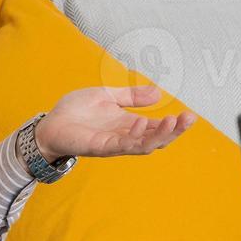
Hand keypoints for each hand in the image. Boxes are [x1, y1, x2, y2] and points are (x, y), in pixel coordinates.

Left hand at [34, 85, 194, 161]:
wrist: (50, 123)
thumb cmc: (76, 111)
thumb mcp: (108, 95)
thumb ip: (131, 96)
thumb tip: (158, 92)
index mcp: (129, 124)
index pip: (157, 127)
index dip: (174, 123)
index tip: (189, 115)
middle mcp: (125, 136)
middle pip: (156, 139)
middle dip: (174, 131)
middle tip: (189, 119)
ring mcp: (114, 143)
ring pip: (143, 146)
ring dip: (159, 136)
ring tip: (172, 122)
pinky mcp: (100, 147)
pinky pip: (121, 145)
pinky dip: (133, 137)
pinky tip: (140, 124)